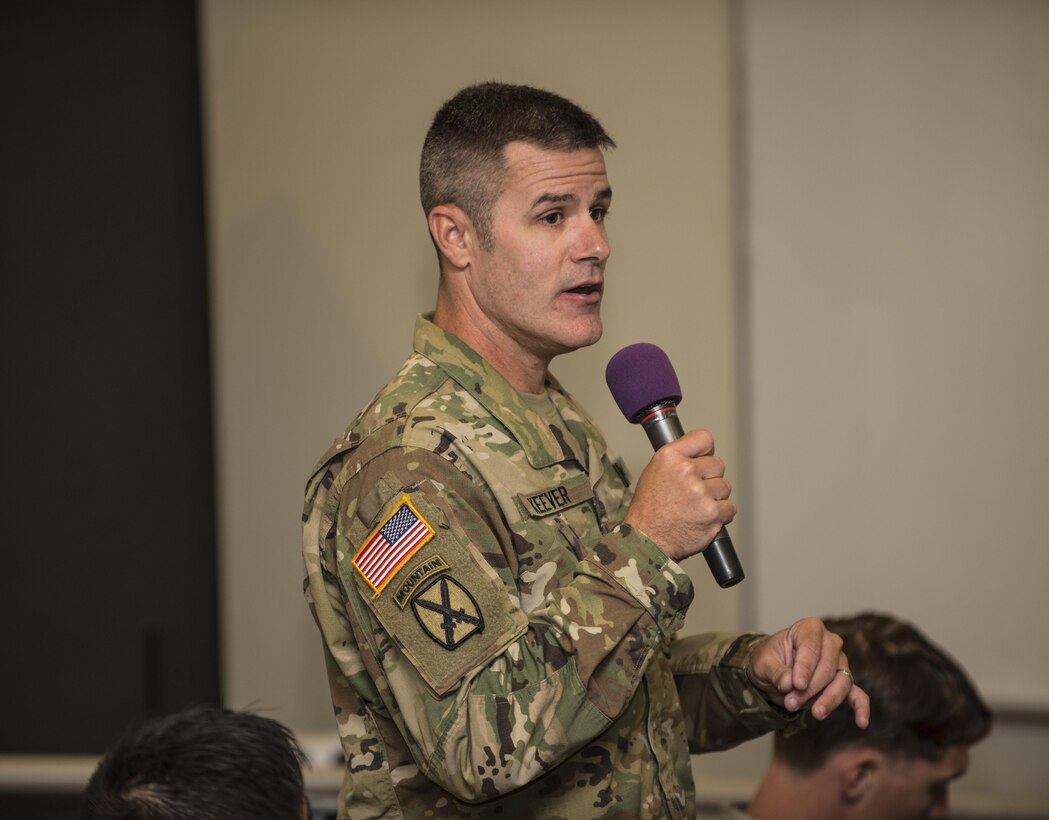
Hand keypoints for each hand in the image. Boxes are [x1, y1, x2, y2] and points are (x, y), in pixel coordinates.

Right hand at [623, 429, 735, 561]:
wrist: (647, 541)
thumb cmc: (648, 511)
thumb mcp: (654, 473)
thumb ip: (677, 460)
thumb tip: (700, 455)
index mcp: (669, 457)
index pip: (704, 438)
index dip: (705, 451)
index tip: (703, 458)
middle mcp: (685, 471)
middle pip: (718, 464)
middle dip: (710, 478)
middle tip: (694, 492)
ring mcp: (700, 492)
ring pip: (725, 486)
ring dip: (715, 497)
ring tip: (696, 507)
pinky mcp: (712, 513)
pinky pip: (730, 507)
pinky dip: (722, 514)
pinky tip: (704, 517)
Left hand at [747, 617, 869, 726]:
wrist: (772, 671)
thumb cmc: (769, 660)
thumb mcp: (763, 663)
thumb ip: (776, 672)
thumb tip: (788, 684)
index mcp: (810, 628)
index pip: (811, 647)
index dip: (805, 667)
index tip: (797, 684)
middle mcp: (830, 642)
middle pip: (828, 668)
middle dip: (810, 689)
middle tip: (790, 703)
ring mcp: (840, 662)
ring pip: (842, 682)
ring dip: (827, 700)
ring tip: (815, 713)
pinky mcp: (844, 682)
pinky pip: (857, 695)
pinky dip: (861, 708)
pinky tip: (861, 722)